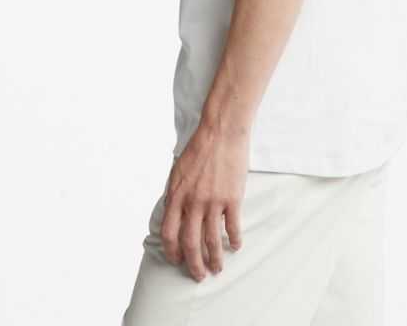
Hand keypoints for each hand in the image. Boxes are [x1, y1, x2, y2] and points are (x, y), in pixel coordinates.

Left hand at [159, 120, 249, 280]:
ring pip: (212, 240)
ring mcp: (213, 201)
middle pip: (191, 243)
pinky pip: (232, 226)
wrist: (221, 131)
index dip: (173, 252)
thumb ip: (175, 194)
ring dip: (215, 258)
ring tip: (217, 268)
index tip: (177, 261)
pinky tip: (236, 246)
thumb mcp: (178, 170)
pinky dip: (234, 239)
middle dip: (194, 264)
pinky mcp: (232, 198)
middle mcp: (193, 202)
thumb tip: (174, 214)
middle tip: (199, 276)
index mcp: (176, 195)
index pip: (170, 233)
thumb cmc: (199, 148)